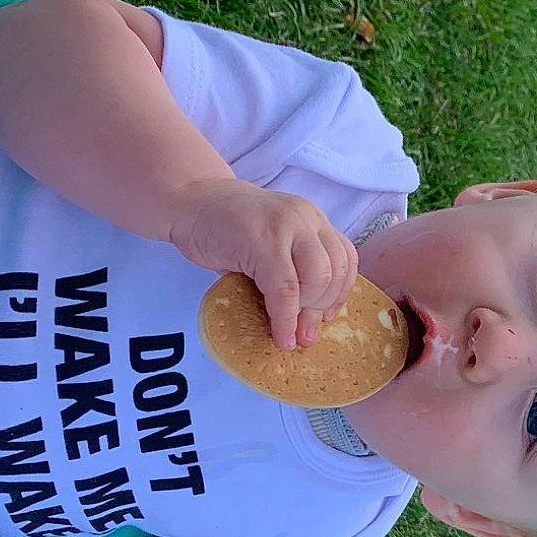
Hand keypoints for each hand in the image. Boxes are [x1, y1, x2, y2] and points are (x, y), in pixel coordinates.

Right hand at [168, 178, 357, 348]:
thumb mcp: (272, 243)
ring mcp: (286, 227)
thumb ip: (294, 268)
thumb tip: (309, 320)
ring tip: (292, 334)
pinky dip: (285, 318)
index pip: (346, 258)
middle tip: (306, 334)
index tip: (327, 317)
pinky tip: (280, 335)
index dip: (341, 294)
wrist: (190, 201)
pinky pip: (284, 290)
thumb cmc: (228, 228)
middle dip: (322, 310)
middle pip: (335, 272)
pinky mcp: (262, 242)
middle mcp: (306, 219)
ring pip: (316, 281)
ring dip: (306, 315)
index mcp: (312, 220)